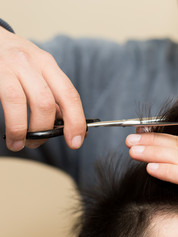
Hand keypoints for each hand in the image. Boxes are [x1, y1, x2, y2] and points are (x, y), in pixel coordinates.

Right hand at [0, 27, 85, 150]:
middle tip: (38, 143)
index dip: (76, 121)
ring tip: (19, 143)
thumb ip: (51, 93)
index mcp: (47, 63)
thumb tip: (66, 124)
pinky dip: (9, 123)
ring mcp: (7, 66)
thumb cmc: (13, 58)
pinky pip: (2, 102)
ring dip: (22, 130)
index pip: (69, 95)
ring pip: (20, 102)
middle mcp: (29, 62)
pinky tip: (9, 133)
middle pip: (46, 102)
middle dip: (45, 130)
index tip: (76, 141)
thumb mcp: (37, 69)